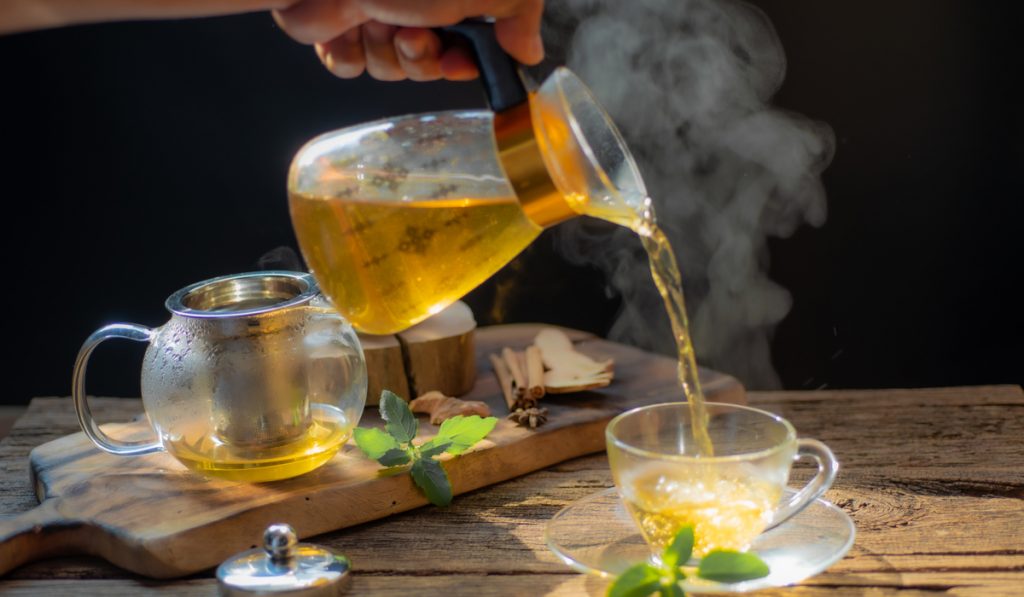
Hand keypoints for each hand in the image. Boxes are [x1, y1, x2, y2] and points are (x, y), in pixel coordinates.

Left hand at [272, 0, 544, 80]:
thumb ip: (519, 14)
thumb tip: (531, 49)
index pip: (470, 44)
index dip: (465, 61)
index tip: (457, 62)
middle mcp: (413, 0)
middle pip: (429, 61)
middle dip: (422, 58)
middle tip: (414, 33)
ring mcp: (371, 10)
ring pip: (388, 68)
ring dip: (386, 54)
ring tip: (379, 17)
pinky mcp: (333, 24)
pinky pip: (349, 65)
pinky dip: (348, 53)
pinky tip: (351, 27)